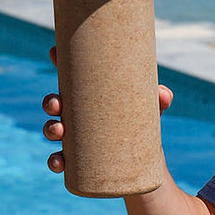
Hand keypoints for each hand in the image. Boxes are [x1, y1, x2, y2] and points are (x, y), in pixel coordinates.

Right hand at [42, 46, 174, 173]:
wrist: (144, 160)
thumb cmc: (144, 124)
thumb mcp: (152, 110)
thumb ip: (160, 100)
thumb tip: (163, 94)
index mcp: (91, 95)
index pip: (71, 76)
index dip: (59, 62)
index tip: (53, 51)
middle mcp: (78, 114)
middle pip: (55, 103)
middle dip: (50, 102)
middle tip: (57, 104)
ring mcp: (75, 137)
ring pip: (53, 130)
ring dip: (50, 129)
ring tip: (59, 131)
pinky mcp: (77, 161)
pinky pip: (59, 160)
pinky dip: (55, 161)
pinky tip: (59, 162)